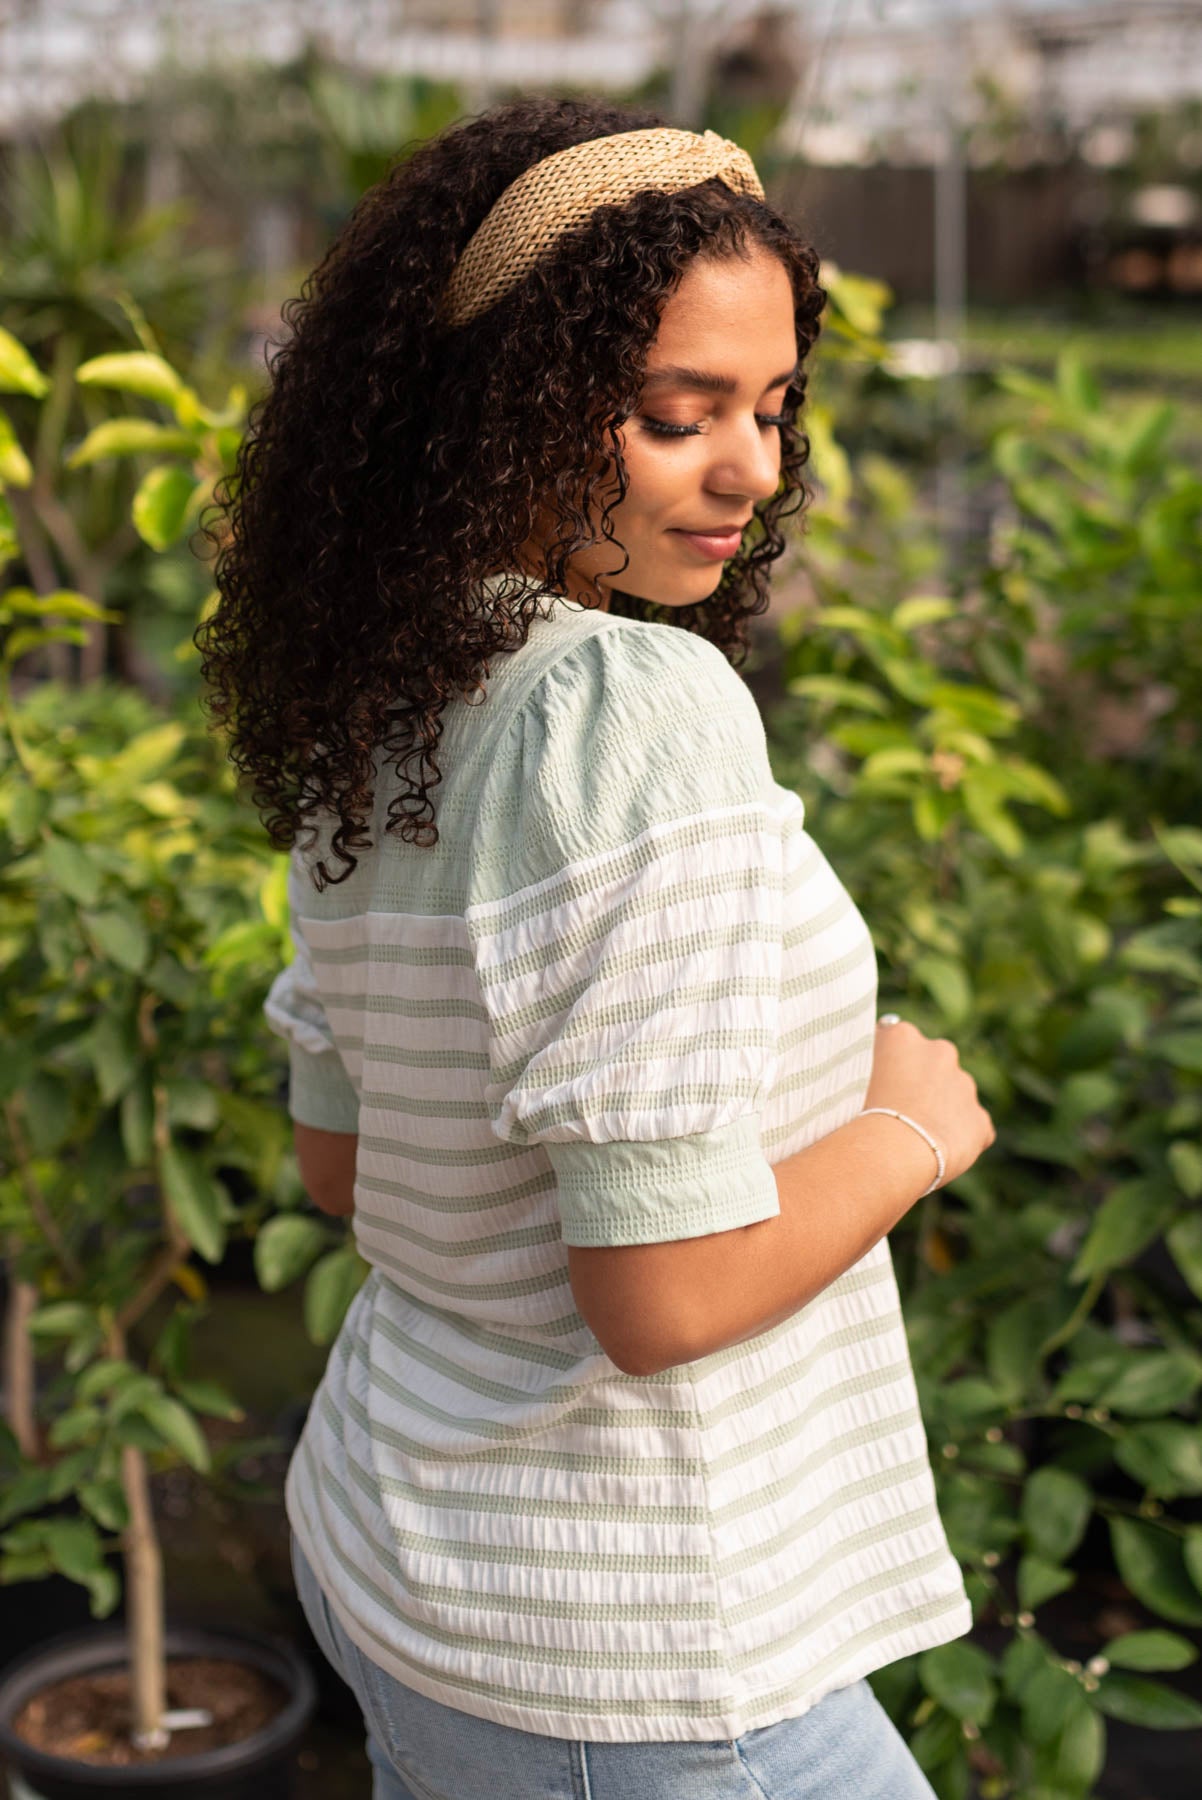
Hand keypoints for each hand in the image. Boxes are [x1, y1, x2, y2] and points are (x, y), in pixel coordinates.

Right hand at [863, 1020, 995, 1188]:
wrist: (889, 1153)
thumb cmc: (853, 1115)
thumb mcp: (845, 1077)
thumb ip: (859, 1064)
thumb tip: (859, 1066)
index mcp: (902, 1036)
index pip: (896, 1043)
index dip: (888, 1068)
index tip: (877, 1089)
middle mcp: (940, 1051)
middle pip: (931, 1066)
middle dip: (920, 1086)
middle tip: (895, 1115)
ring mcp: (965, 1087)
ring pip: (952, 1098)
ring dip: (939, 1113)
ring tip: (912, 1140)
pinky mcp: (980, 1122)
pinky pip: (971, 1130)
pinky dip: (957, 1141)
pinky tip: (934, 1156)